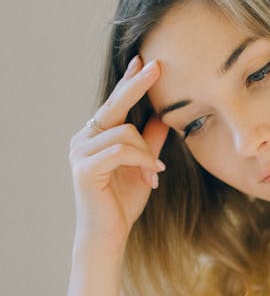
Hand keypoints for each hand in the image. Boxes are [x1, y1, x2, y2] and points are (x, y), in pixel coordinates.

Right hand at [70, 55, 168, 249]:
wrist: (109, 234)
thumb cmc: (123, 202)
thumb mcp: (144, 165)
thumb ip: (150, 140)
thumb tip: (163, 115)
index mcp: (95, 136)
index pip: (114, 103)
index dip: (129, 82)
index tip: (144, 62)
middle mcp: (83, 139)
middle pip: (114, 106)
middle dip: (136, 85)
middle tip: (156, 67)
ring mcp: (79, 152)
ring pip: (124, 133)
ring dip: (147, 154)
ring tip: (155, 174)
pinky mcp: (83, 168)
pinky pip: (120, 151)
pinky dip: (141, 160)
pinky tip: (152, 175)